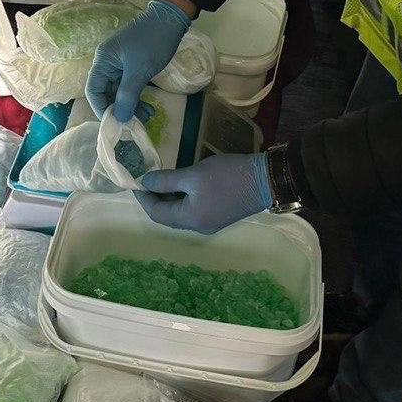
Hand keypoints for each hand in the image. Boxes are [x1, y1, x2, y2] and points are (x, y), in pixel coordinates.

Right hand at [86, 0, 190, 121]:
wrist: (171, 19)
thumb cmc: (152, 43)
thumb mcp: (139, 72)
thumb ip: (127, 96)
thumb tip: (119, 119)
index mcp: (103, 61)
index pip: (93, 91)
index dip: (102, 109)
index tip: (116, 124)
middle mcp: (107, 63)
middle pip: (106, 93)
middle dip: (119, 110)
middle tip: (135, 123)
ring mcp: (120, 65)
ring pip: (119, 92)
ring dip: (130, 106)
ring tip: (147, 116)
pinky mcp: (132, 66)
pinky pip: (129, 87)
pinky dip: (137, 98)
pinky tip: (148, 108)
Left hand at [134, 153, 272, 233]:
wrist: (265, 179)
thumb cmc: (227, 176)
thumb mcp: (193, 175)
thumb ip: (167, 180)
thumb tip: (145, 182)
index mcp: (190, 219)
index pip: (157, 214)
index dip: (144, 198)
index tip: (136, 182)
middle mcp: (198, 227)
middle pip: (168, 217)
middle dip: (155, 199)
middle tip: (148, 179)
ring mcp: (210, 223)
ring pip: (181, 214)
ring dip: (169, 199)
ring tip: (162, 180)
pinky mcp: (219, 216)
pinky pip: (193, 211)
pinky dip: (183, 200)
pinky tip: (182, 185)